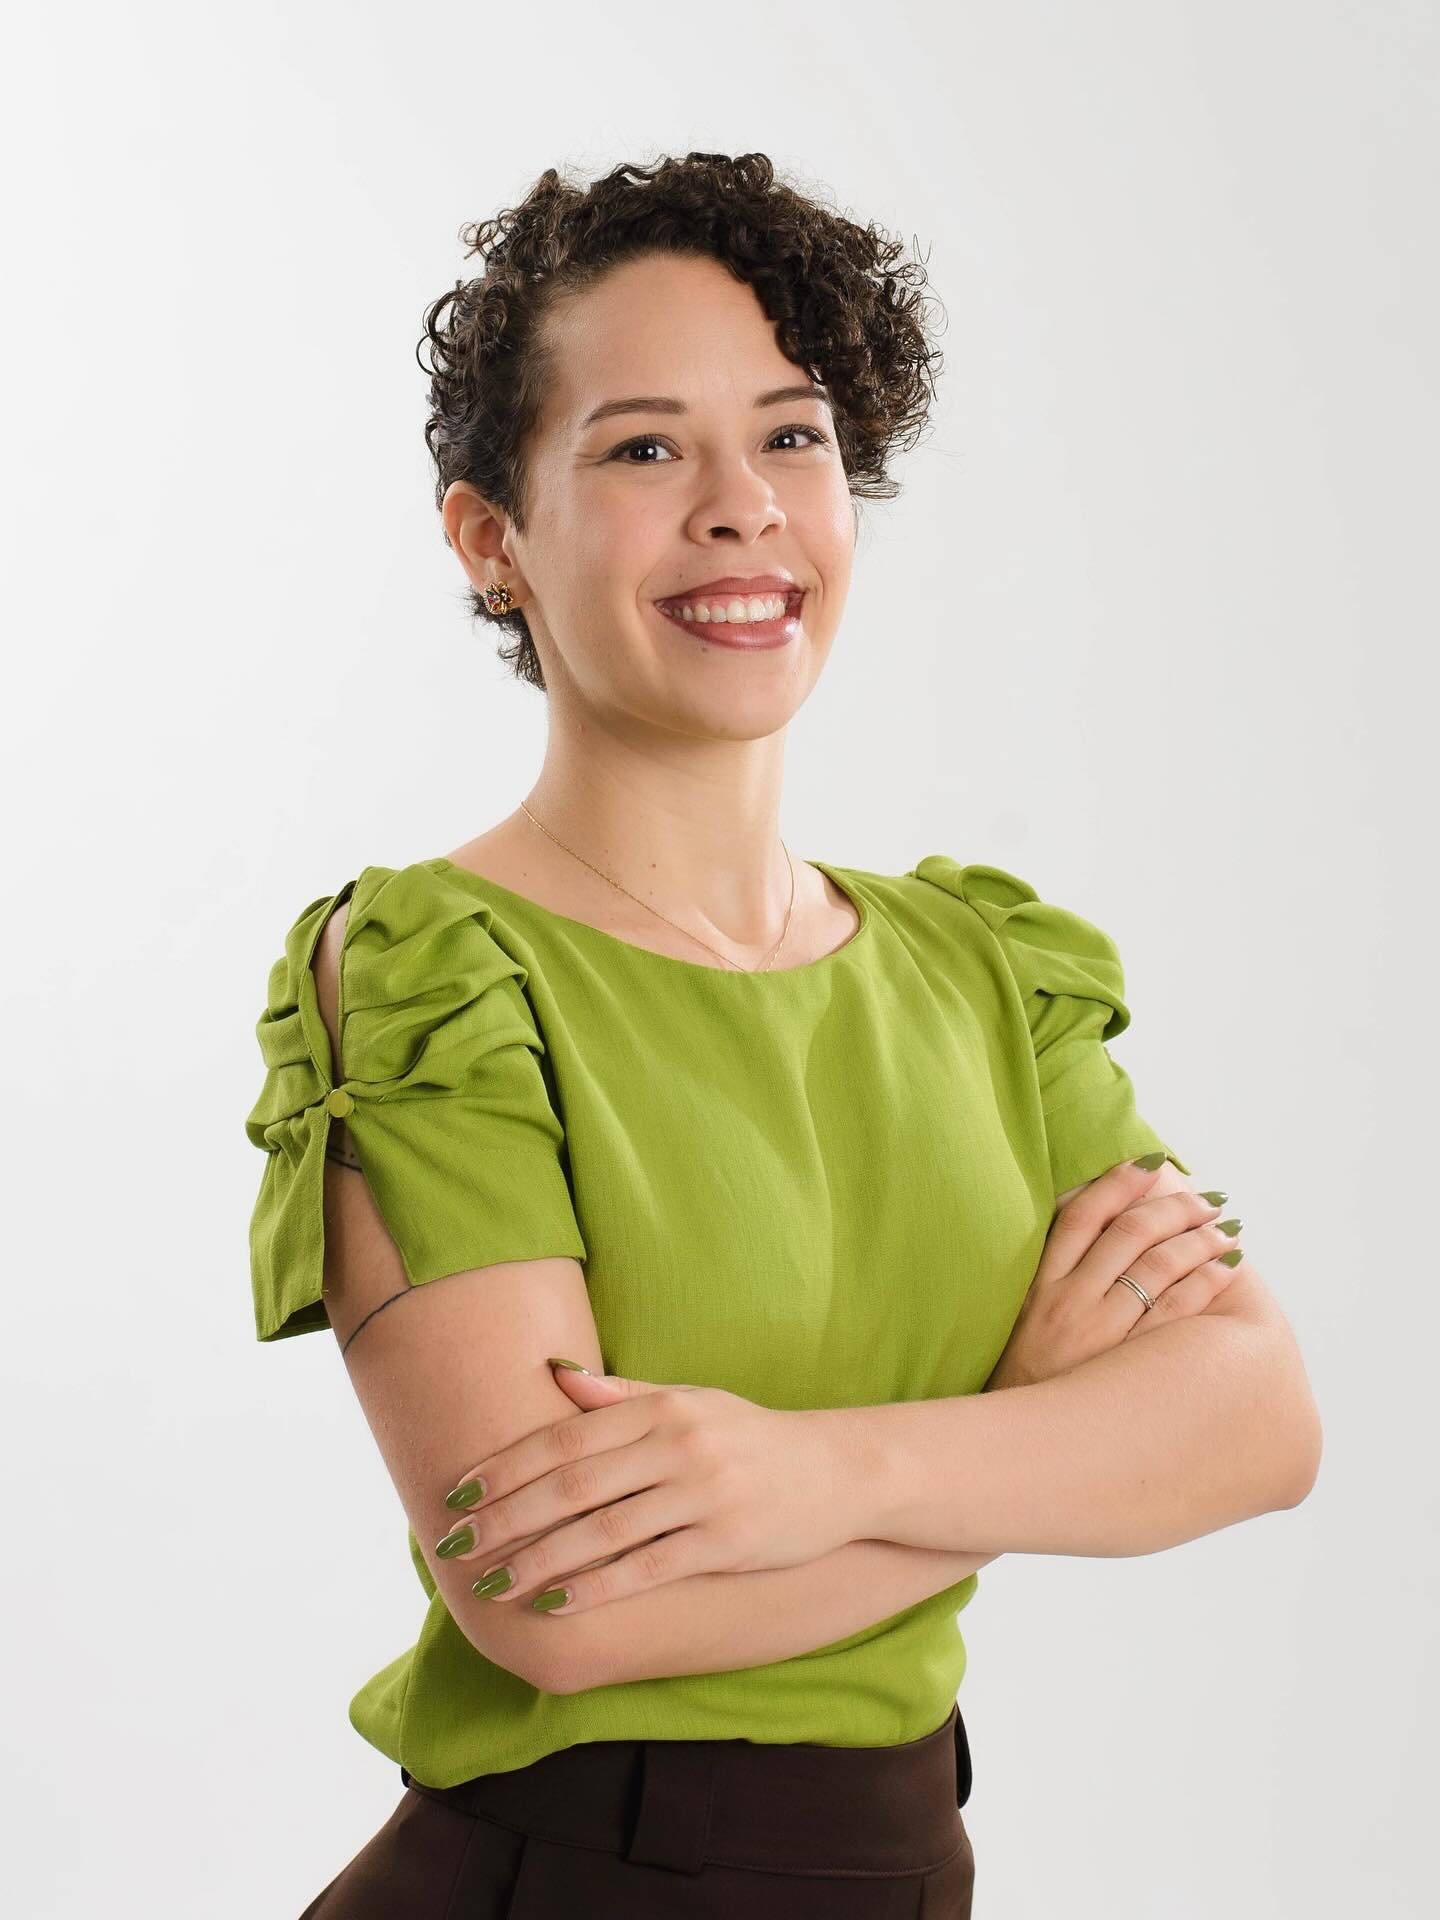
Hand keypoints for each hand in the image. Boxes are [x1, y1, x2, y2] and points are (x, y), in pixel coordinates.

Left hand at [435, 1367, 860, 1616]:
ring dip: (539, 1560)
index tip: (458, 1491)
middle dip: (507, 1518)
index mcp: (664, 1408)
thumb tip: (555, 1375)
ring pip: (603, 1532)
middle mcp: (680, 1445)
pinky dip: (595, 1588)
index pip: (567, 1435)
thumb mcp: (693, 1401)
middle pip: (574, 1484)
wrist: (842, 1471)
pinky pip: (646, 1568)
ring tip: (492, 1587)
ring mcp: (704, 1495)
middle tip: (454, 1546)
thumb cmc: (752, 1436)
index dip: (508, 1465)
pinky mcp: (726, 1544)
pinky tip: (555, 1604)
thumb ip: (623, 1396)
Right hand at [984, 1159, 1243, 1390]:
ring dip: (1200, 1238)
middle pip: (1130, 1232)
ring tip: (1227, 1229)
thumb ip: (1057, 1277)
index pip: (1083, 1214)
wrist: (1016, 1445)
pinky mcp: (1126, 1363)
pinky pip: (1177, 1310)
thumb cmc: (1028, 1378)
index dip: (1119, 1181)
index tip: (1152, 1162)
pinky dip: (1207, 1281)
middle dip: (1175, 1207)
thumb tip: (1100, 1234)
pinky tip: (1228, 1267)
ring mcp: (1099, 1331)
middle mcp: (1068, 1299)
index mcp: (1041, 1282)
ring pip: (1160, 1264)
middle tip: (1207, 1199)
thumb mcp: (1025, 1319)